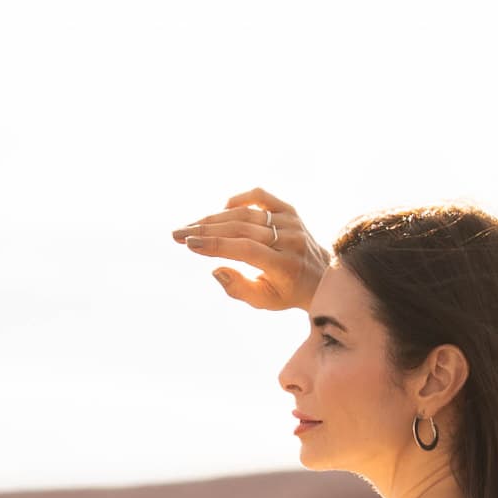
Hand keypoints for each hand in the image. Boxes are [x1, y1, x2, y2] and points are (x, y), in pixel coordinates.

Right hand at [171, 187, 325, 309]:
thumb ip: (238, 288)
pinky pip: (260, 196)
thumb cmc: (286, 292)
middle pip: (241, 228)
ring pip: (246, 213)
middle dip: (206, 229)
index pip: (245, 249)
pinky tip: (221, 210)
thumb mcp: (263, 300)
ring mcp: (291, 221)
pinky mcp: (289, 209)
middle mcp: (290, 239)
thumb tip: (214, 269)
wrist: (320, 276)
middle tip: (177, 233)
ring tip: (190, 226)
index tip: (188, 243)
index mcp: (285, 265)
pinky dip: (238, 200)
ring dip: (214, 218)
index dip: (216, 245)